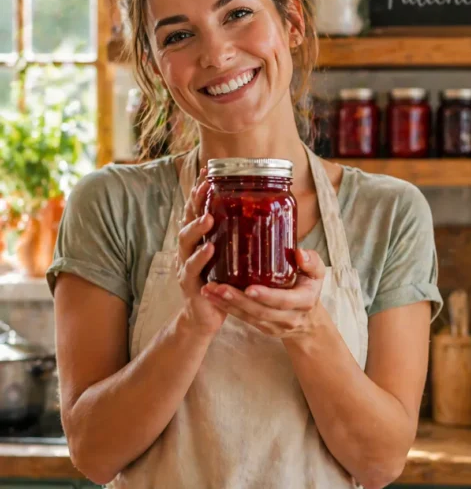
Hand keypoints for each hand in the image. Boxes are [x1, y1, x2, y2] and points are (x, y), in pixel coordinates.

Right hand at [177, 170, 225, 336]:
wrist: (206, 317)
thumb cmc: (222, 283)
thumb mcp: (231, 257)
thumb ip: (240, 238)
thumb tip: (268, 217)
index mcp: (200, 238)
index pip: (198, 208)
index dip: (200, 190)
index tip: (208, 171)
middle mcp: (188, 248)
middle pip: (187, 218)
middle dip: (195, 201)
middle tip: (205, 185)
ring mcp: (185, 265)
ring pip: (185, 241)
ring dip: (197, 227)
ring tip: (209, 217)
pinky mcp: (189, 284)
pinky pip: (191, 269)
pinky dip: (199, 258)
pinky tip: (209, 249)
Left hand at [200, 249, 325, 338]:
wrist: (309, 319)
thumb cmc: (309, 287)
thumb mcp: (318, 273)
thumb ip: (311, 261)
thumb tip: (299, 253)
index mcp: (304, 301)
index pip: (283, 300)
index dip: (266, 296)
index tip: (249, 288)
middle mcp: (289, 317)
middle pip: (261, 311)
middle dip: (238, 300)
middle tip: (219, 287)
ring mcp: (275, 325)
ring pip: (248, 317)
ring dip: (227, 305)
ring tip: (209, 291)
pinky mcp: (263, 328)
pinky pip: (243, 319)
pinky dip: (227, 308)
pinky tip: (212, 297)